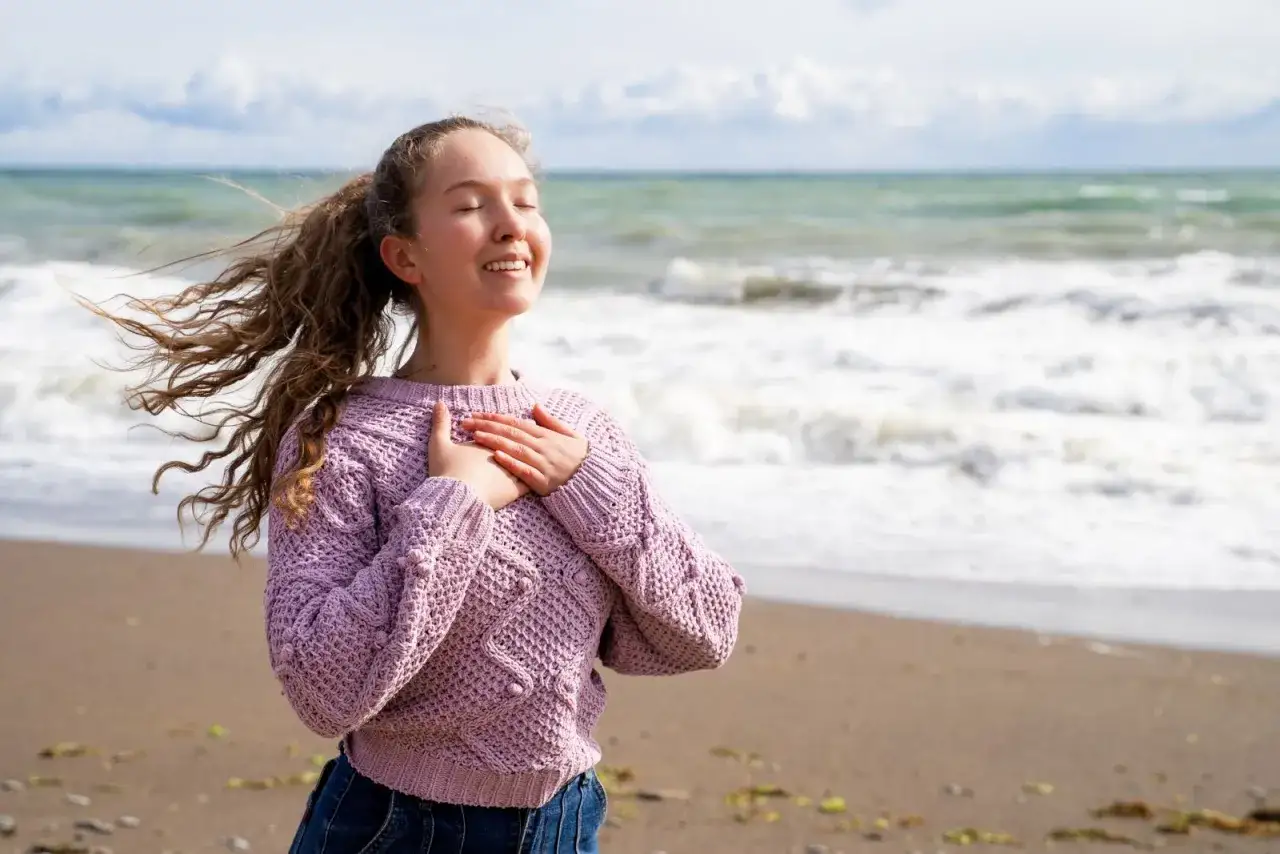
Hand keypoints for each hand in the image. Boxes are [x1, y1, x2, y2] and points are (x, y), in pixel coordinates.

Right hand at [428, 401, 529, 509]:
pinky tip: (534, 479)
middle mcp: (504, 454)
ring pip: (525, 461)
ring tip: (530, 455)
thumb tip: (439, 403)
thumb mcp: (439, 445)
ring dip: (528, 457)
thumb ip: (440, 424)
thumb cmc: (447, 471)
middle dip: (517, 439)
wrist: (456, 498)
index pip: (498, 431)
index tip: (497, 429)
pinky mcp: (514, 491)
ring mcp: (511, 472)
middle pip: (514, 443)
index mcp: (489, 442)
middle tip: (519, 437)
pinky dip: (531, 480)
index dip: (497, 429)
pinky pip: (528, 484)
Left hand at [463, 403, 588, 495]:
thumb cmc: (580, 459)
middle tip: (465, 422)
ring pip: (515, 448)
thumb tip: (534, 406)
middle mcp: (543, 447)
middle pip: (511, 433)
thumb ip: (551, 421)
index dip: (495, 418)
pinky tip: (496, 456)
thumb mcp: (570, 435)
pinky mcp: (544, 482)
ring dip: (495, 441)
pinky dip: (511, 463)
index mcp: (546, 435)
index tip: (477, 414)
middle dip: (487, 426)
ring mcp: (543, 464)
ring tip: (475, 436)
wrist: (595, 482)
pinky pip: (525, 471)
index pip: (516, 422)